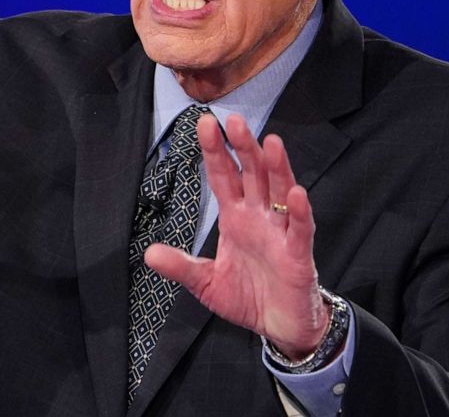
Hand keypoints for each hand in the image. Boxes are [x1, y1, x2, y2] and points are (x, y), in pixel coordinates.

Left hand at [145, 113, 329, 358]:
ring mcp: (280, 232)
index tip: (204, 124)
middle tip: (233, 119)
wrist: (279, 327)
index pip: (223, 176)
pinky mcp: (298, 254)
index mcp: (235, 217)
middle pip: (252, 174)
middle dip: (243, 147)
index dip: (215, 151)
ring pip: (279, 191)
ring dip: (276, 167)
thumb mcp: (205, 282)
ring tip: (270, 142)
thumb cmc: (248, 297)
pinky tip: (295, 193)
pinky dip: (299, 211)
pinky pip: (300, 229)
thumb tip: (148, 254)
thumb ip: (181, 266)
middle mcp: (258, 217)